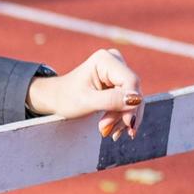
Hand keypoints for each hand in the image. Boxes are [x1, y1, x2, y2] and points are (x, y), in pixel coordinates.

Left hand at [28, 48, 142, 140]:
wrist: (57, 98)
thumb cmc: (66, 97)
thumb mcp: (86, 101)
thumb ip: (111, 100)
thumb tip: (137, 99)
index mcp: (105, 60)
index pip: (130, 81)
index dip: (131, 103)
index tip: (127, 123)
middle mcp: (115, 61)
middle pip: (133, 91)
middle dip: (124, 114)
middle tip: (108, 132)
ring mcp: (119, 71)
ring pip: (134, 99)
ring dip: (124, 119)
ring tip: (110, 133)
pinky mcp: (119, 82)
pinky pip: (129, 101)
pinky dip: (123, 117)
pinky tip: (116, 129)